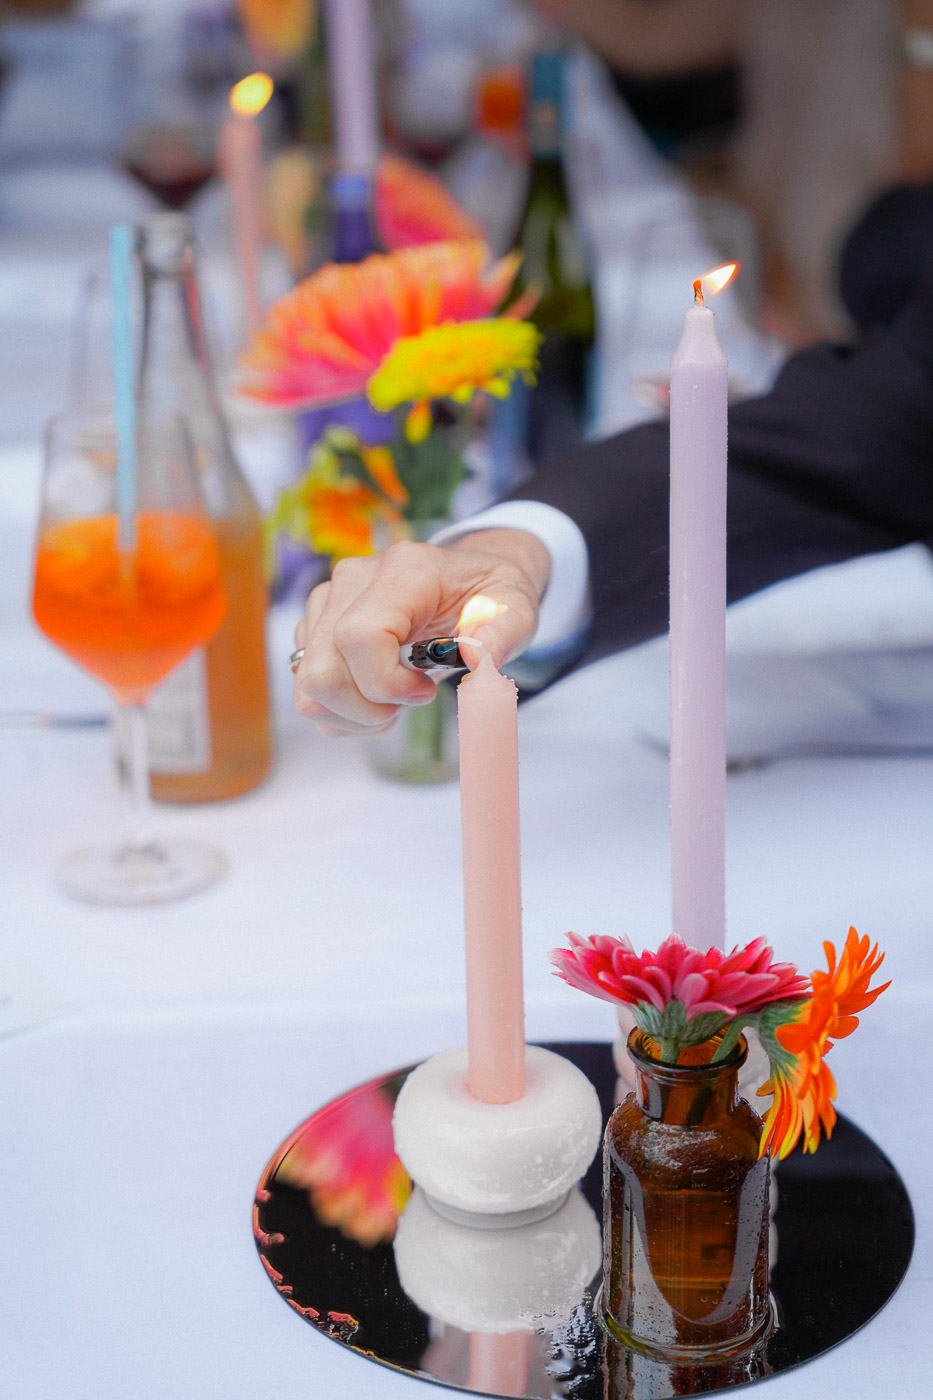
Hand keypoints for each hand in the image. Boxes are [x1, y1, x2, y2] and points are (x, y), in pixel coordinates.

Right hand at [293, 529, 550, 735]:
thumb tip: (479, 657)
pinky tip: (377, 698)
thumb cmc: (488, 595)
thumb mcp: (517, 606)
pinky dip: (343, 712)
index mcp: (404, 571)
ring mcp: (327, 604)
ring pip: (308, 687)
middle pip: (322, 671)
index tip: (425, 691)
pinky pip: (308, 689)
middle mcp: (353, 581)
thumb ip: (504, 629)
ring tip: (393, 704)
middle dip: (365, 710)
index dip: (386, 683)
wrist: (467, 579)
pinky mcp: (316, 628)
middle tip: (407, 705)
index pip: (360, 636)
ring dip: (352, 715)